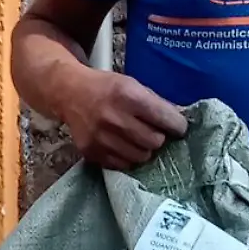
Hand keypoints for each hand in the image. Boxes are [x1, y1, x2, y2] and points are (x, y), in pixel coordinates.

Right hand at [59, 70, 188, 170]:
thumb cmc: (107, 88)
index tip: (177, 127)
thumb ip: (156, 104)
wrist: (70, 93)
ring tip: (135, 138)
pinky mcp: (91, 152)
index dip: (177, 125)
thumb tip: (179, 124)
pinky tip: (121, 144)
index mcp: (128, 96)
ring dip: (143, 148)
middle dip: (158, 137)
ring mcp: (101, 137)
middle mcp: (114, 118)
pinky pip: (122, 164)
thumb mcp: (133, 85)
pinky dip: (126, 156)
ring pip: (141, 156)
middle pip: (155, 141)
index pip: (167, 120)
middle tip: (151, 131)